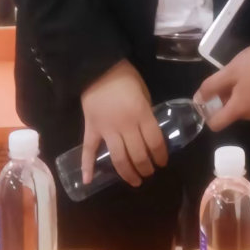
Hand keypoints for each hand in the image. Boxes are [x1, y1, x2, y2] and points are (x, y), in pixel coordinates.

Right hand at [80, 60, 166, 188]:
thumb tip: (148, 132)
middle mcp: (125, 125)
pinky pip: (88, 150)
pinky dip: (87, 166)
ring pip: (118, 158)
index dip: (160, 155)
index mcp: (141, 114)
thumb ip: (146, 114)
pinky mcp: (91, 129)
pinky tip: (89, 181)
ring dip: (127, 173)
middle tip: (149, 173)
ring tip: (135, 181)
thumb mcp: (144, 93)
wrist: (98, 68)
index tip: (162, 162)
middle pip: (138, 154)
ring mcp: (106, 129)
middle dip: (146, 168)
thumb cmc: (125, 78)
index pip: (155, 142)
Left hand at [194, 46, 249, 130]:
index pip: (216, 125)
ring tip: (244, 78)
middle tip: (228, 80)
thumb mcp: (229, 72)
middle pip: (232, 115)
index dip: (208, 114)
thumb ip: (210, 87)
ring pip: (245, 110)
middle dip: (226, 101)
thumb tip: (197, 100)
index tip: (208, 100)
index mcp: (239, 109)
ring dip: (240, 99)